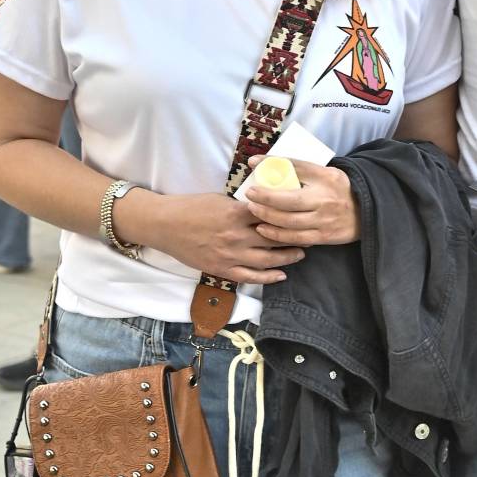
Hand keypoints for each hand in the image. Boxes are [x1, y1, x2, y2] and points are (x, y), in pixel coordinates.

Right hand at [144, 192, 305, 282]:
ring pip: (267, 261)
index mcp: (236, 214)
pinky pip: (250, 277)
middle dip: (296, 238)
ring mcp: (229, 255)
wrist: (165, 225)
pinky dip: (268, 278)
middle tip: (310, 235)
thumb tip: (265, 207)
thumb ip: (243, 206)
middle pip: (274, 239)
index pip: (271, 215)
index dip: (290, 216)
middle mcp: (236, 236)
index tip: (304, 215)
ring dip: (287, 258)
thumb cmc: (192, 208)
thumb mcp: (220, 199)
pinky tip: (281, 275)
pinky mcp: (222, 269)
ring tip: (300, 254)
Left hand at [243, 156, 359, 245]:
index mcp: (326, 178)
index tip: (253, 165)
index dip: (273, 164)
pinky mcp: (324, 237)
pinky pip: (296, 238)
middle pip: (289, 200)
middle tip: (249, 195)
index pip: (296, 168)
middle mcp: (325, 199)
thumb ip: (295, 167)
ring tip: (253, 210)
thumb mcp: (323, 172)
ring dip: (267, 217)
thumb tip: (258, 162)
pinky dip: (277, 235)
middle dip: (265, 198)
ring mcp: (325, 220)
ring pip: (290, 222)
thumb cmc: (338, 189)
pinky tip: (264, 229)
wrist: (367, 211)